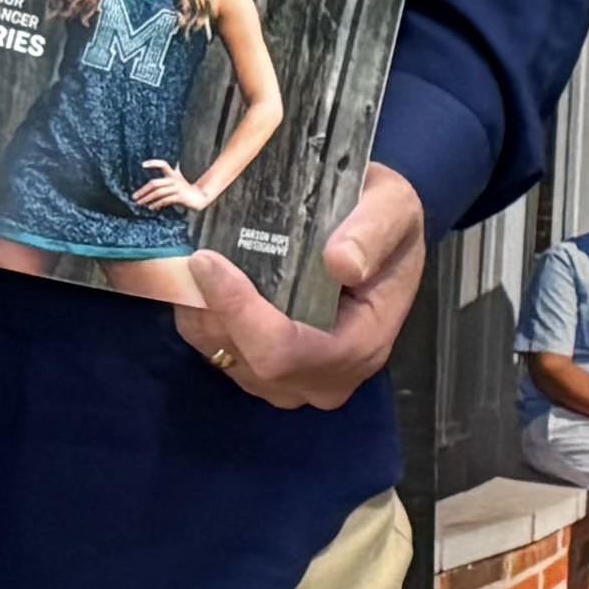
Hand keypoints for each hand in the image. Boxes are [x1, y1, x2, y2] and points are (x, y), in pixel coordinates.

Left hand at [129, 157, 214, 215]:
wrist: (199, 197)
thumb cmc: (186, 188)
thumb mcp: (179, 178)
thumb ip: (173, 171)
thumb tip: (175, 163)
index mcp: (173, 174)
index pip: (163, 164)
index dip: (153, 163)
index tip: (143, 165)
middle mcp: (174, 180)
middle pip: (155, 183)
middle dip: (143, 191)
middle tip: (134, 197)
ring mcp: (177, 188)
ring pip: (158, 193)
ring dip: (147, 198)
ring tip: (140, 203)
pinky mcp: (180, 197)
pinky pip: (165, 200)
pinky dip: (157, 204)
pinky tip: (151, 207)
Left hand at [173, 163, 427, 410]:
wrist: (380, 232)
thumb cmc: (385, 218)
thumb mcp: (394, 206)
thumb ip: (374, 231)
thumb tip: (341, 263)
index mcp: (363, 345)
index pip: (289, 351)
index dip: (242, 313)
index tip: (207, 260)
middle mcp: (326, 377)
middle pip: (252, 362)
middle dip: (215, 310)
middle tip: (194, 253)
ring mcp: (294, 381)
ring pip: (225, 357)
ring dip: (202, 311)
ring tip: (195, 259)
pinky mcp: (266, 372)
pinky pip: (216, 352)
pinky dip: (201, 316)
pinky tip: (201, 278)